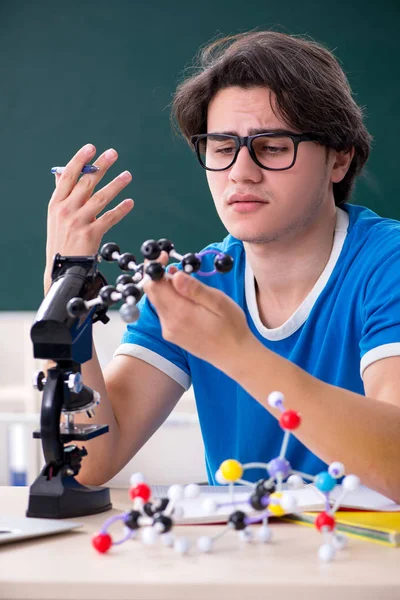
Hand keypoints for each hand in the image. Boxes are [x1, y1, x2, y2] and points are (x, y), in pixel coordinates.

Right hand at [44, 143, 133, 292]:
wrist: (63, 268)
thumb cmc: (61, 239)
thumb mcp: (56, 215)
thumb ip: (62, 194)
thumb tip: (62, 171)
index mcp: (56, 203)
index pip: (68, 176)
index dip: (80, 160)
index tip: (91, 147)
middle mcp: (66, 210)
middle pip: (86, 183)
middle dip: (101, 166)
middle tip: (113, 154)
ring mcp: (78, 222)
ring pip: (100, 198)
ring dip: (116, 184)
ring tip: (127, 175)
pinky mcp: (91, 235)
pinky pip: (109, 218)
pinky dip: (121, 210)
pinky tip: (130, 202)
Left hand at [144, 269, 253, 374]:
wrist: (235, 356)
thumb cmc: (232, 327)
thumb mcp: (218, 302)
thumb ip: (194, 289)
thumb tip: (174, 275)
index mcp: (179, 313)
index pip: (154, 286)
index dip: (155, 268)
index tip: (164, 256)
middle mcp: (169, 323)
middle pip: (153, 294)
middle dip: (159, 276)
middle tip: (174, 265)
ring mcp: (169, 330)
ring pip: (158, 302)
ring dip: (166, 288)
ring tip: (186, 283)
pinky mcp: (172, 335)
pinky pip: (165, 311)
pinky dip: (171, 300)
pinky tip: (188, 299)